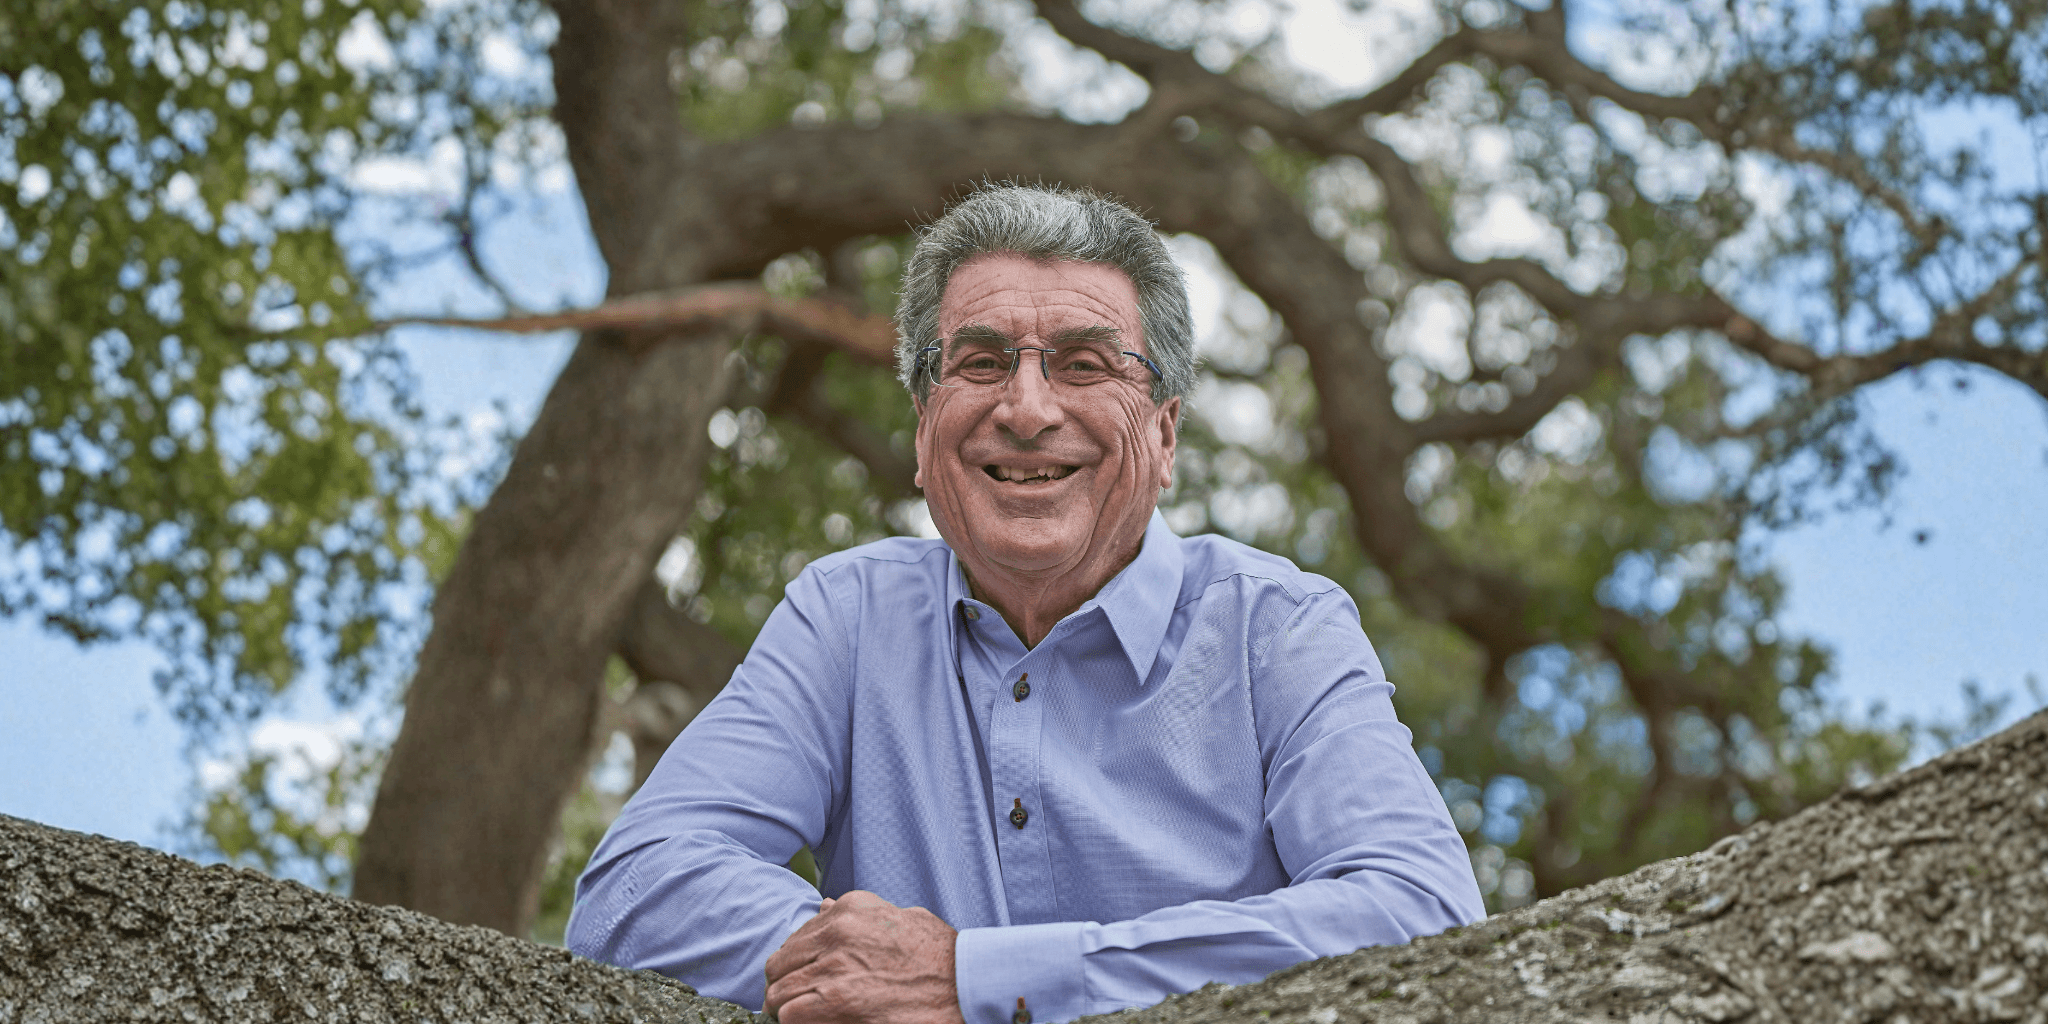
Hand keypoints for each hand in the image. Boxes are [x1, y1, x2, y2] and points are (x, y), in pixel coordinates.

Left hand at [764, 891, 963, 1023]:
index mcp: (852, 909)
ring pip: (778, 990)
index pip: (799, 935)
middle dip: (786, 983)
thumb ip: (860, 914)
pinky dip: (796, 1021)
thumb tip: (826, 907)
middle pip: (781, 962)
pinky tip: (813, 1023)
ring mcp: (833, 965)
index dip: (799, 962)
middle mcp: (838, 931)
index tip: (806, 977)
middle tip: (798, 1002)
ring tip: (804, 1016)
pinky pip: (789, 1012)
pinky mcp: (834, 1001)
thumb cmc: (941, 957)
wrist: (966, 985)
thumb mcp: (904, 918)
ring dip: (787, 1006)